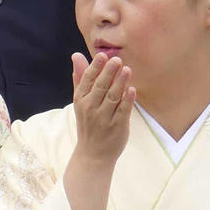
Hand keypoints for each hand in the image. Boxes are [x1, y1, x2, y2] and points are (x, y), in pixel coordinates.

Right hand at [70, 52, 135, 168]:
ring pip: (112, 97)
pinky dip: (127, 100)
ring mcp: (104, 118)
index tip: (102, 55)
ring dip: (120, 83)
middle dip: (109, 72)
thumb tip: (77, 55)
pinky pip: (123, 111)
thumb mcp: (80, 101)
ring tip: (127, 70)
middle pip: (100, 87)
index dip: (95, 67)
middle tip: (117, 59)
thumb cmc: (88, 123)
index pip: (88, 80)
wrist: (93, 154)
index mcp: (81, 100)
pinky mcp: (117, 127)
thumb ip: (80, 78)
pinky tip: (132, 90)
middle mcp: (91, 108)